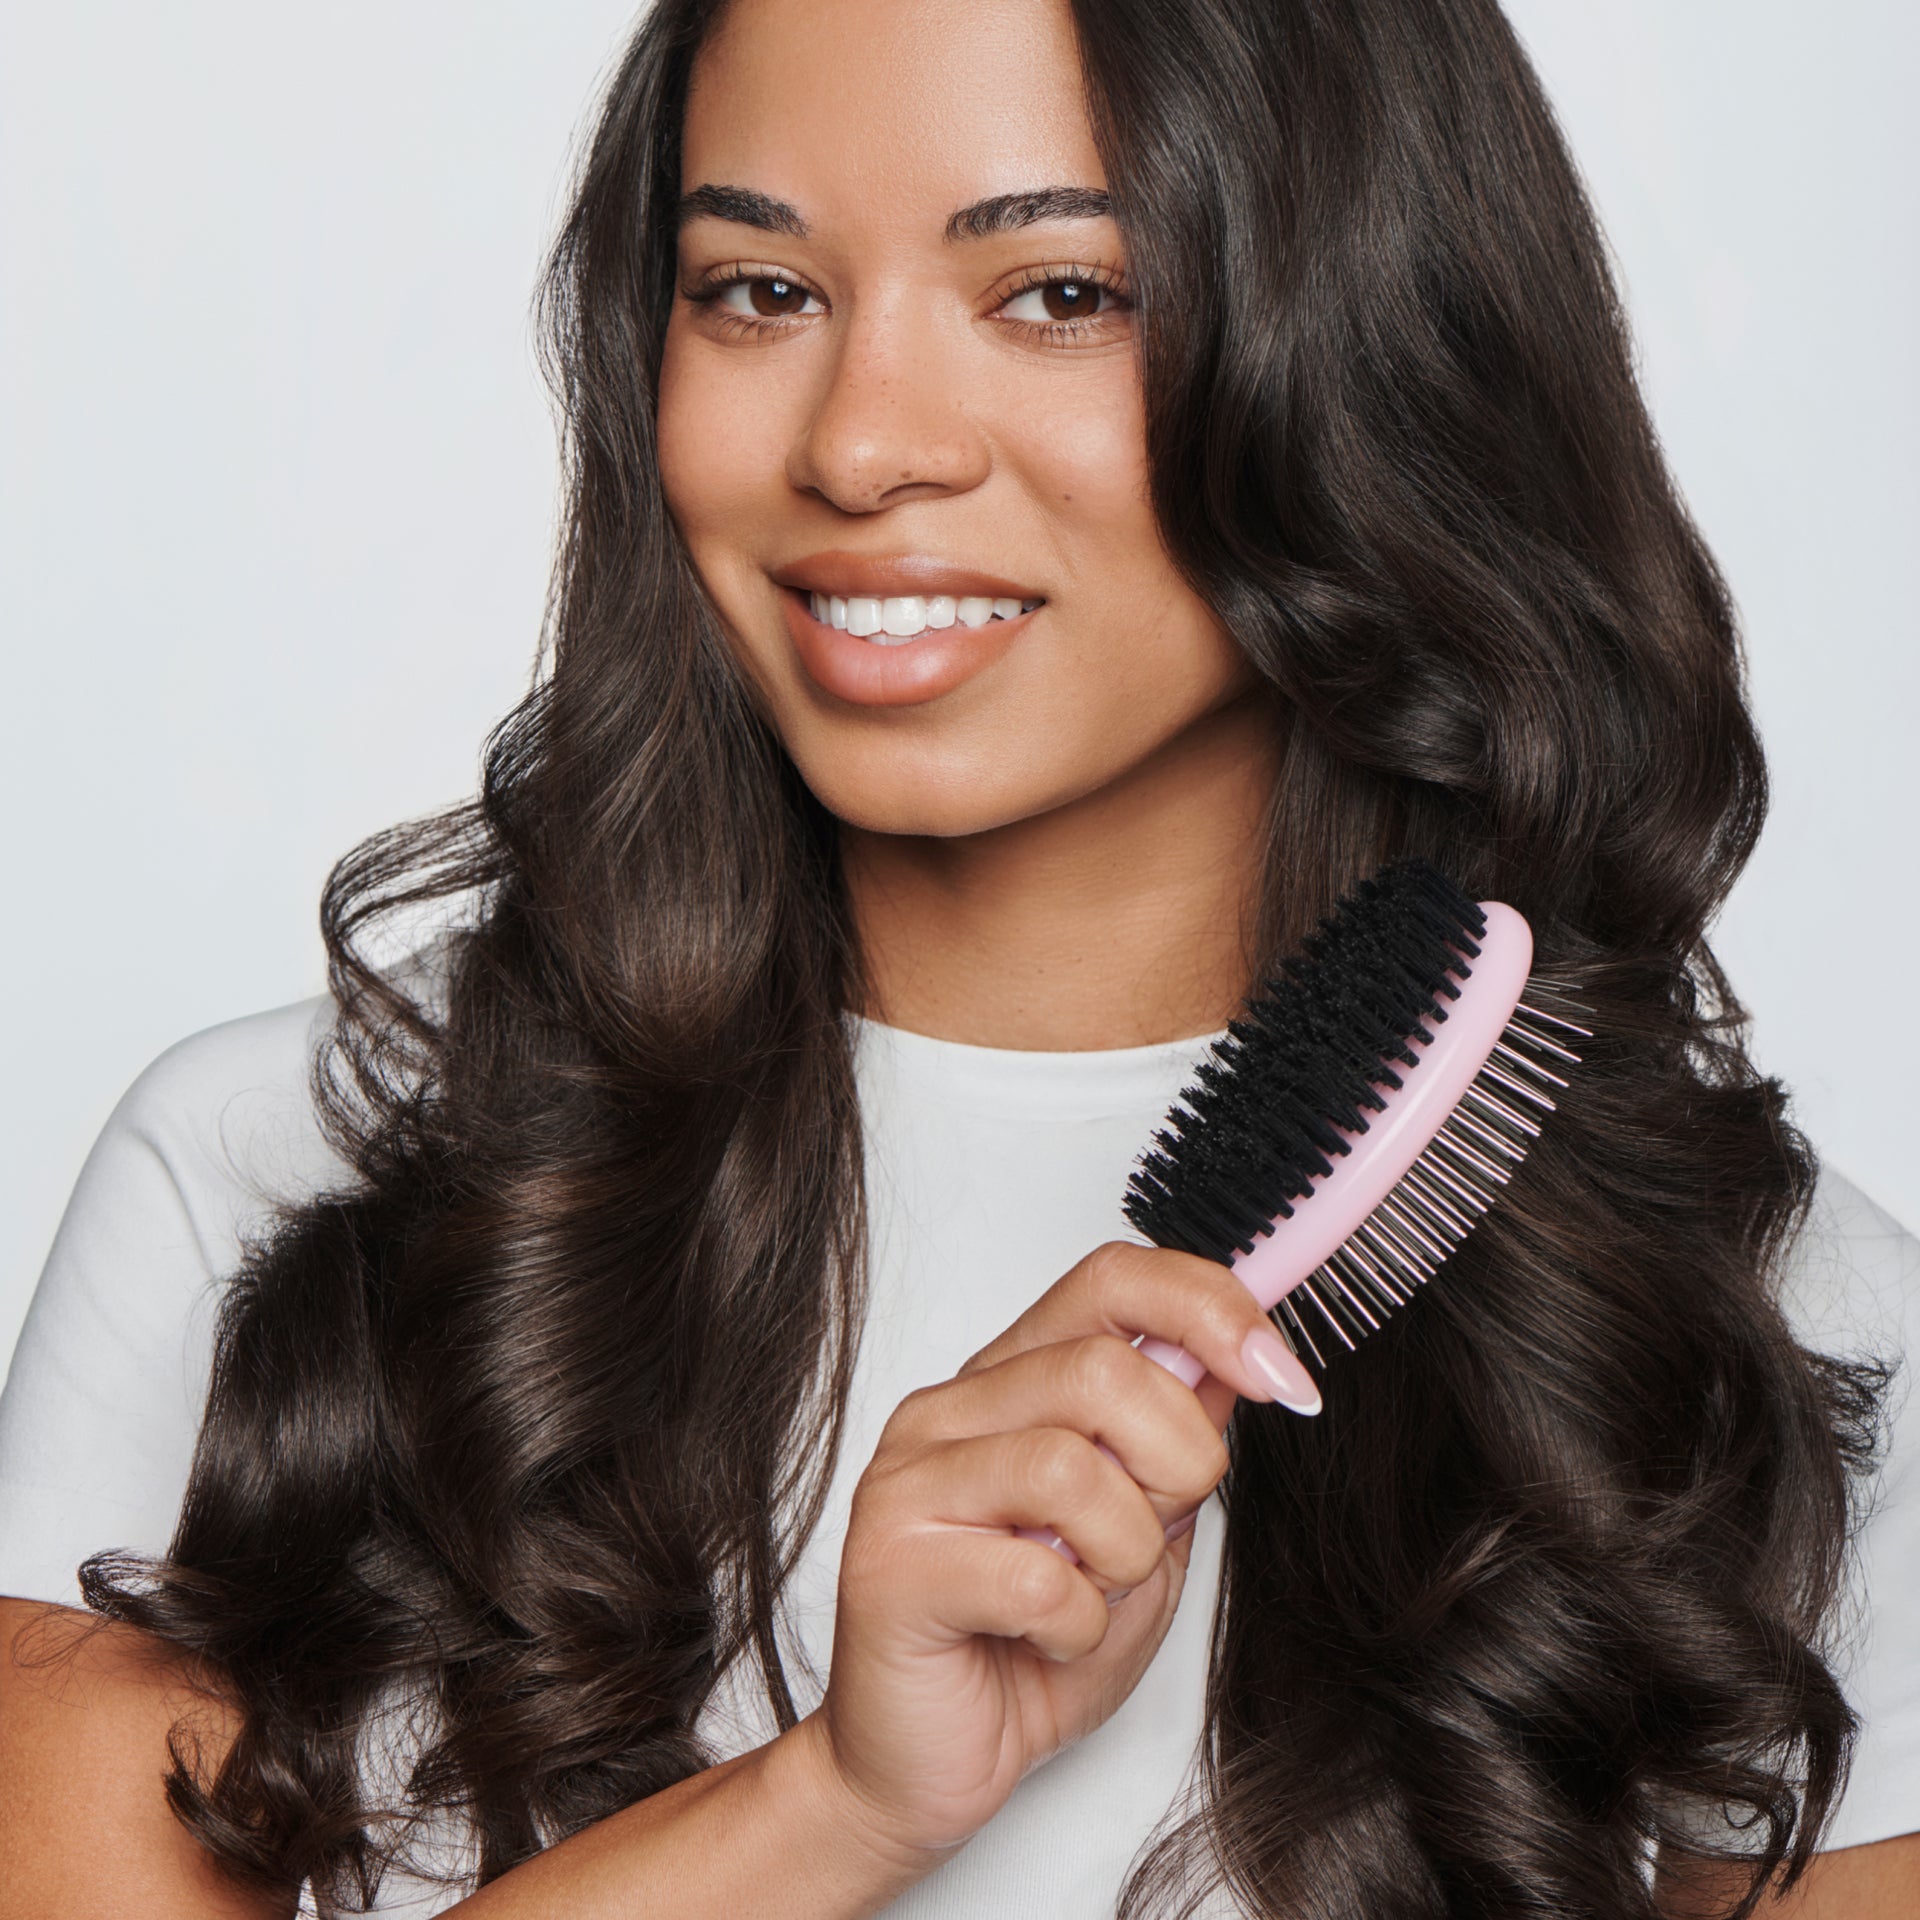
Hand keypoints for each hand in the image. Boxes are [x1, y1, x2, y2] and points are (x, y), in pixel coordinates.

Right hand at [805, 1238, 1314, 1865]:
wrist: (918, 1771)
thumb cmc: (1026, 1654)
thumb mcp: (1140, 1539)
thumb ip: (1173, 1448)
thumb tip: (1239, 1363)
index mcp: (1007, 1382)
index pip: (1111, 1280)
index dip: (1211, 1307)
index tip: (1284, 1377)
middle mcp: (948, 1411)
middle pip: (1105, 1370)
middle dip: (1178, 1462)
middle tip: (1157, 1535)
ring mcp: (908, 1482)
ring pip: (1072, 1467)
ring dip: (1125, 1554)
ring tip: (1093, 1594)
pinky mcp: (890, 1567)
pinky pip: (1037, 1577)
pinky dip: (1079, 1625)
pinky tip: (1049, 1641)